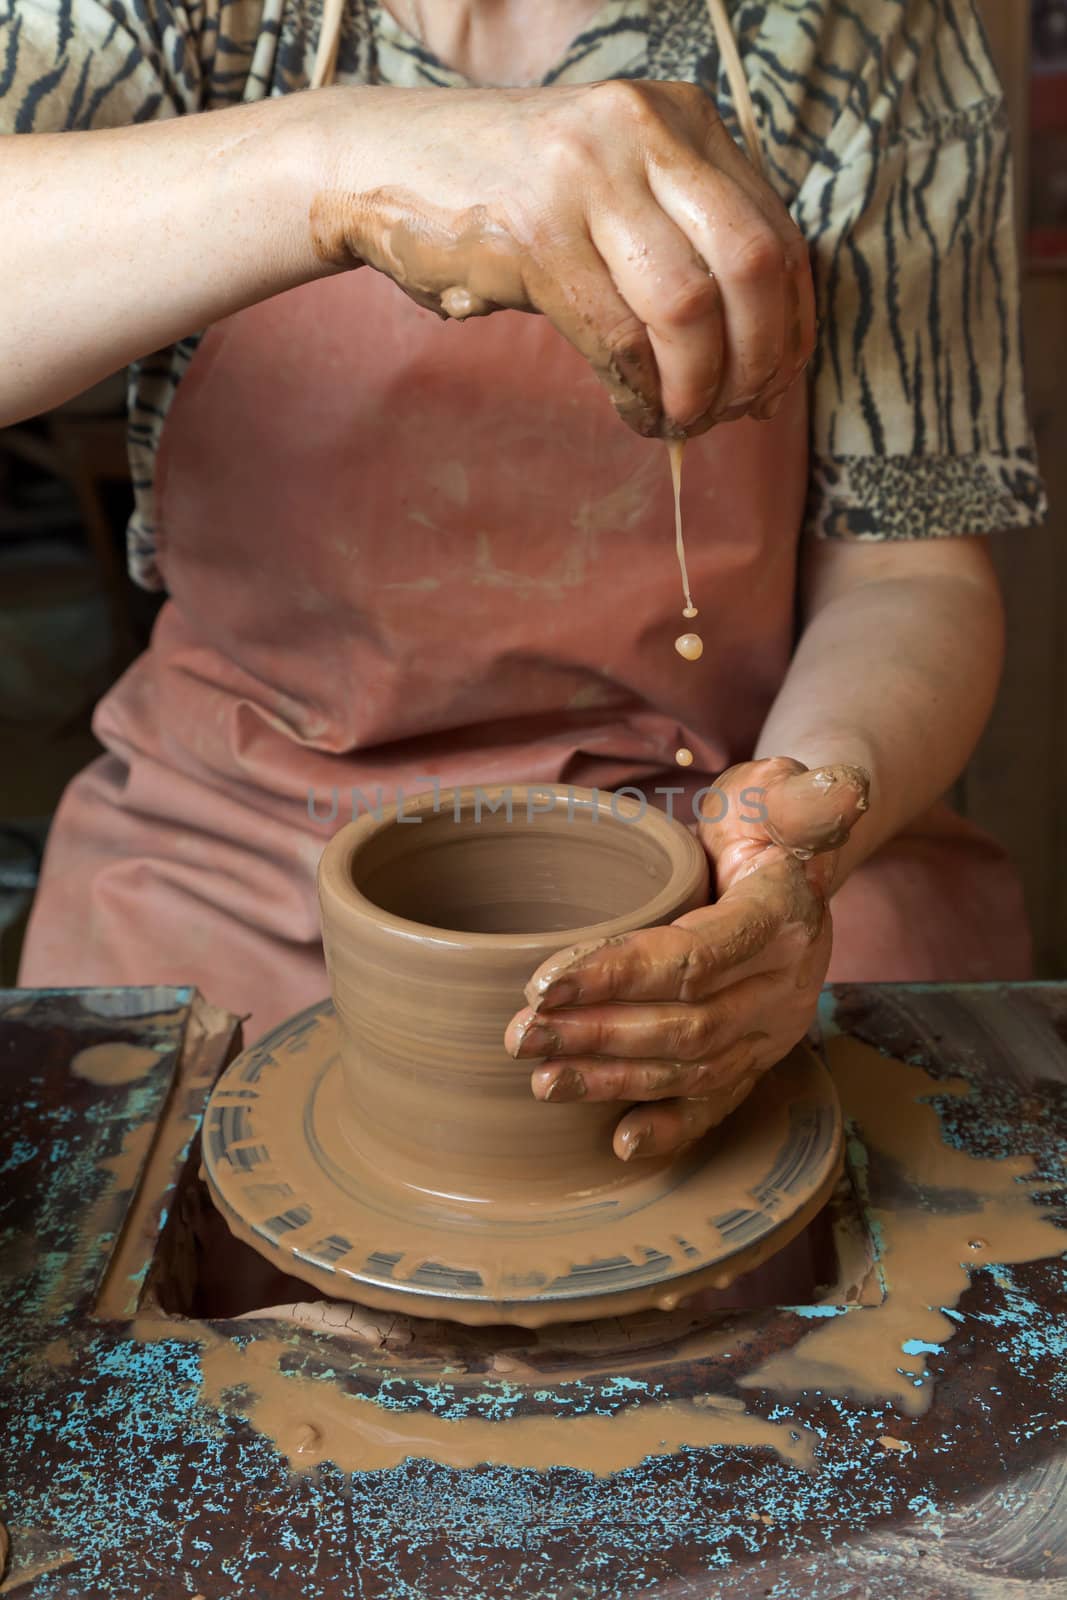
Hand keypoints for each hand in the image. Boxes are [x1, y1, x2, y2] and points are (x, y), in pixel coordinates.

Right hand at [306, 81, 814, 433]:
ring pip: (690, 307)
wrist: (378, 166)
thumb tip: (765, 360)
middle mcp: (644, 130)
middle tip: (739, 412)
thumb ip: (685, 244)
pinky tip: (639, 414)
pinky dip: (641, 394)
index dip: (792, 326)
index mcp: (679, 117)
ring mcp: (587, 177)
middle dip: (760, 360)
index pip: (778, 231)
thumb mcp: (613, 192)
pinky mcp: (535, 234)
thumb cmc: (505, 199)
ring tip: (684, 420)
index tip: (776, 383)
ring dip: (698, 387)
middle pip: (754, 265)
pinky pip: (619, 338)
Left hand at [504, 758, 869, 1159]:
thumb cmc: (767, 818)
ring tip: (542, 1081)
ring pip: (690, 1068)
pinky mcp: (758, 1055)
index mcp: (783, 919)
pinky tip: (620, 1143)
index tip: (544, 983)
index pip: (694, 958)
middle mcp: (786, 985)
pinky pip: (718, 1101)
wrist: (797, 859)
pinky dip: (672, 1127)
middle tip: (521, 1036)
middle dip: (596, 1035)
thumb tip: (845, 789)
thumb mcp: (779, 789)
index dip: (618, 975)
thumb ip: (805, 795)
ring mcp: (774, 1029)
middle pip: (684, 1025)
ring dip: (613, 1080)